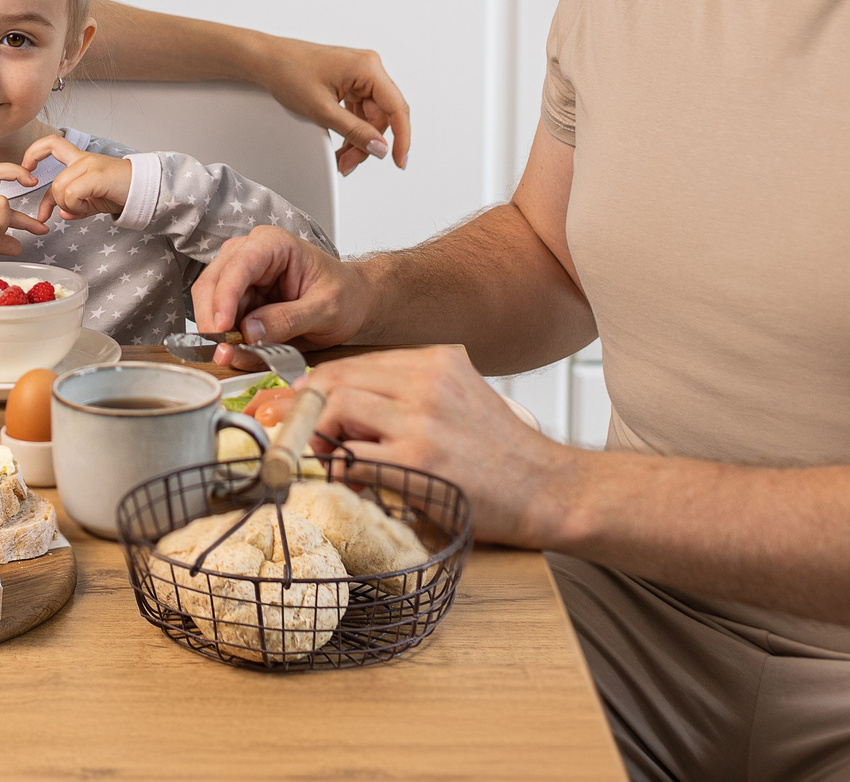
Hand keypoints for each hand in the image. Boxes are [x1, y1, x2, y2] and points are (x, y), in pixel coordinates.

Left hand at [18, 134, 131, 221]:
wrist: (146, 189)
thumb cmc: (122, 192)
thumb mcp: (94, 201)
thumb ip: (76, 206)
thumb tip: (62, 215)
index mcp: (81, 160)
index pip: (51, 144)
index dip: (33, 154)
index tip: (27, 170)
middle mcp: (83, 160)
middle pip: (54, 181)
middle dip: (53, 203)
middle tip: (58, 214)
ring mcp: (90, 166)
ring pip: (61, 189)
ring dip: (69, 206)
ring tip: (84, 208)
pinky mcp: (97, 176)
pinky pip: (72, 194)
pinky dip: (75, 206)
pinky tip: (87, 208)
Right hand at [189, 225, 371, 352]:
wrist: (353, 301)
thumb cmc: (345, 295)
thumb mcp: (326, 310)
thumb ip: (288, 320)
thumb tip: (250, 332)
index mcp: (274, 244)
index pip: (238, 266)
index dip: (225, 297)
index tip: (222, 327)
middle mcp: (250, 254)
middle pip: (213, 283)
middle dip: (214, 319)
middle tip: (224, 351)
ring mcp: (241, 276)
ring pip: (210, 302)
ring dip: (218, 331)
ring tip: (233, 354)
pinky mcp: (240, 298)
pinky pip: (221, 319)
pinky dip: (226, 338)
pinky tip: (238, 351)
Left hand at [246, 37, 411, 175]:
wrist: (266, 61)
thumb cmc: (289, 73)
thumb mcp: (322, 110)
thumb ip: (354, 131)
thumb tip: (380, 148)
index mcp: (368, 68)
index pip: (397, 108)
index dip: (402, 138)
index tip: (398, 161)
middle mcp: (369, 68)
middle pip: (382, 116)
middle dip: (368, 143)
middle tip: (349, 164)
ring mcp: (360, 74)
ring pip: (370, 117)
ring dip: (358, 139)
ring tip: (342, 158)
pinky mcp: (350, 81)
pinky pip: (359, 111)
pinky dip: (351, 129)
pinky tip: (341, 144)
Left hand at [311, 346, 579, 548]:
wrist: (551, 489)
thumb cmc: (503, 454)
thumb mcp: (460, 398)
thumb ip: (409, 394)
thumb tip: (346, 408)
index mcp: (435, 361)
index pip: (352, 364)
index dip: (316, 389)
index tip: (298, 409)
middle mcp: (426, 381)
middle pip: (335, 381)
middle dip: (305, 411)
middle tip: (301, 439)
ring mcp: (421, 420)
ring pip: (336, 411)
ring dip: (320, 439)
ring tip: (332, 462)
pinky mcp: (419, 461)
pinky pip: (353, 458)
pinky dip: (340, 471)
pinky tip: (353, 484)